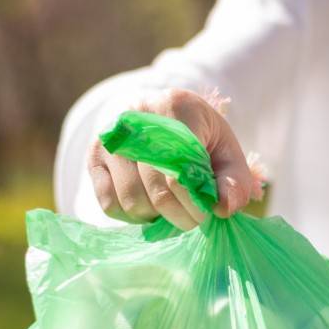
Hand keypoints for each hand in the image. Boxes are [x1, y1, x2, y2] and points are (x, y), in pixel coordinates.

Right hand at [87, 88, 264, 228]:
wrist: (163, 117)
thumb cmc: (200, 138)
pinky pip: (109, 203)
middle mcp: (134, 118)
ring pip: (132, 199)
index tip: (210, 211)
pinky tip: (150, 208)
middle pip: (157, 188)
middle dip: (182, 214)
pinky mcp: (94, 156)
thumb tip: (223, 208)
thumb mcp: (227, 151)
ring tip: (174, 211)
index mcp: (175, 108)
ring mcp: (110, 137)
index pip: (182, 168)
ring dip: (157, 217)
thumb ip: (235, 180)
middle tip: (195, 219)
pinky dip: (132, 216)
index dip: (197, 200)